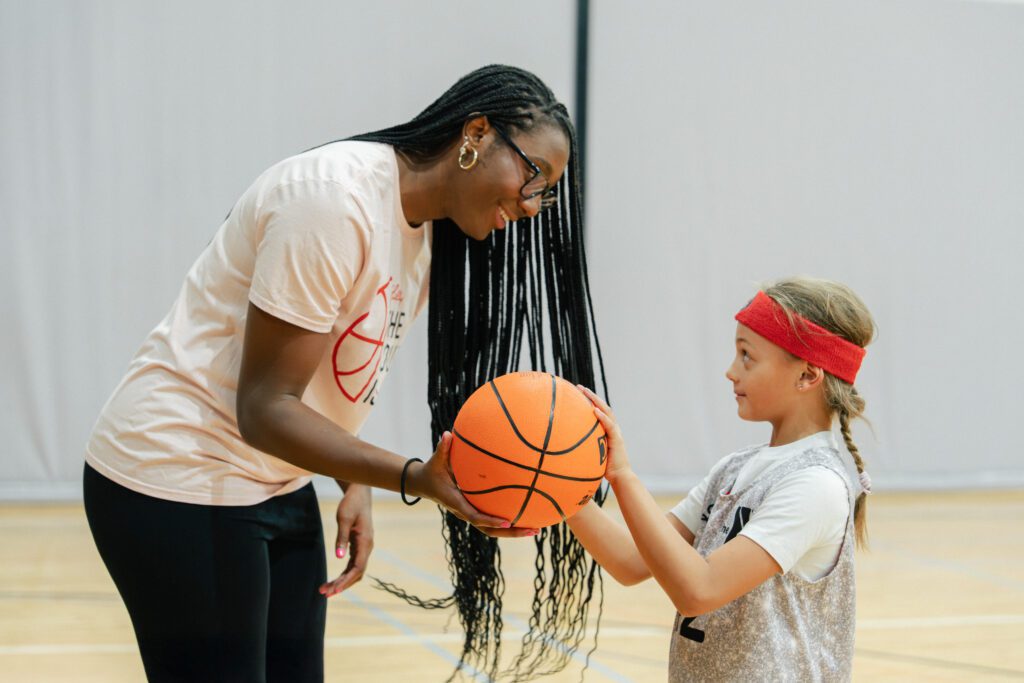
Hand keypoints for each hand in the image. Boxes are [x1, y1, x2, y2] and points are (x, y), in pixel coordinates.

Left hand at [319, 483, 373, 597]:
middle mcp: (367, 547)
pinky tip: (334, 579)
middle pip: (356, 573)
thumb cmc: (351, 503)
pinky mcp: (359, 545)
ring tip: (325, 589)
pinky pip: (353, 564)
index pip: (358, 568)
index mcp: (365, 542)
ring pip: (355, 570)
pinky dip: (344, 573)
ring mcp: (364, 547)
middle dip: (342, 585)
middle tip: (325, 593)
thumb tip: (339, 557)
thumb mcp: (343, 519)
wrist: (359, 492)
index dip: (346, 580)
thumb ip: (341, 539)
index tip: (334, 589)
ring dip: (342, 581)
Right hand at [408, 431, 538, 538]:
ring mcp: (470, 513)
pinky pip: (492, 520)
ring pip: (492, 529)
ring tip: (536, 528)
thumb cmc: (432, 470)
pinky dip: (509, 522)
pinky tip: (526, 515)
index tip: (508, 522)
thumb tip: (447, 434)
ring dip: (514, 531)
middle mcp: (464, 512)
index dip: (491, 520)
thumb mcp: (436, 460)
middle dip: (511, 533)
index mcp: (456, 502)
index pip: (475, 516)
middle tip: (532, 529)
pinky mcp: (474, 510)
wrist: (424, 484)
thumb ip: (443, 448)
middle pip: (489, 529)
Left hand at [577, 385, 632, 482]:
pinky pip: (609, 426)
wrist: (619, 477)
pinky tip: (594, 410)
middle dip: (591, 396)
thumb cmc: (603, 468)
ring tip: (585, 392)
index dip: (589, 401)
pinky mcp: (617, 439)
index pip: (598, 411)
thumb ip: (583, 447)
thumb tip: (563, 447)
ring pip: (607, 412)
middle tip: (578, 387)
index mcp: (606, 430)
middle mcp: (612, 428)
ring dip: (596, 400)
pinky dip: (602, 417)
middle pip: (602, 407)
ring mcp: (616, 432)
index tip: (577, 393)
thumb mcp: (591, 454)